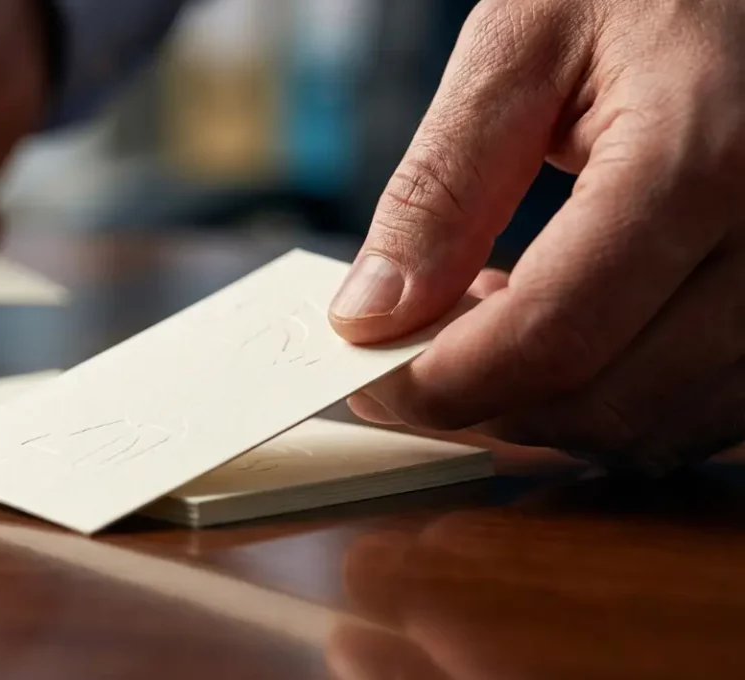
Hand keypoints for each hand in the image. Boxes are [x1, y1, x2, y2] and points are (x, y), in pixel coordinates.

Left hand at [328, 0, 744, 473]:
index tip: (374, 386)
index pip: (553, 335)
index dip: (445, 384)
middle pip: (606, 403)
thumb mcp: (522, 48)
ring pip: (658, 427)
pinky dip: (617, 400)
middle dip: (489, 406)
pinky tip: (570, 331)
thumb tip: (373, 312)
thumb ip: (442, 186)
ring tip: (493, 323)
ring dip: (552, 410)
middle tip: (418, 355)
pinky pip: (705, 410)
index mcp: (701, 159)